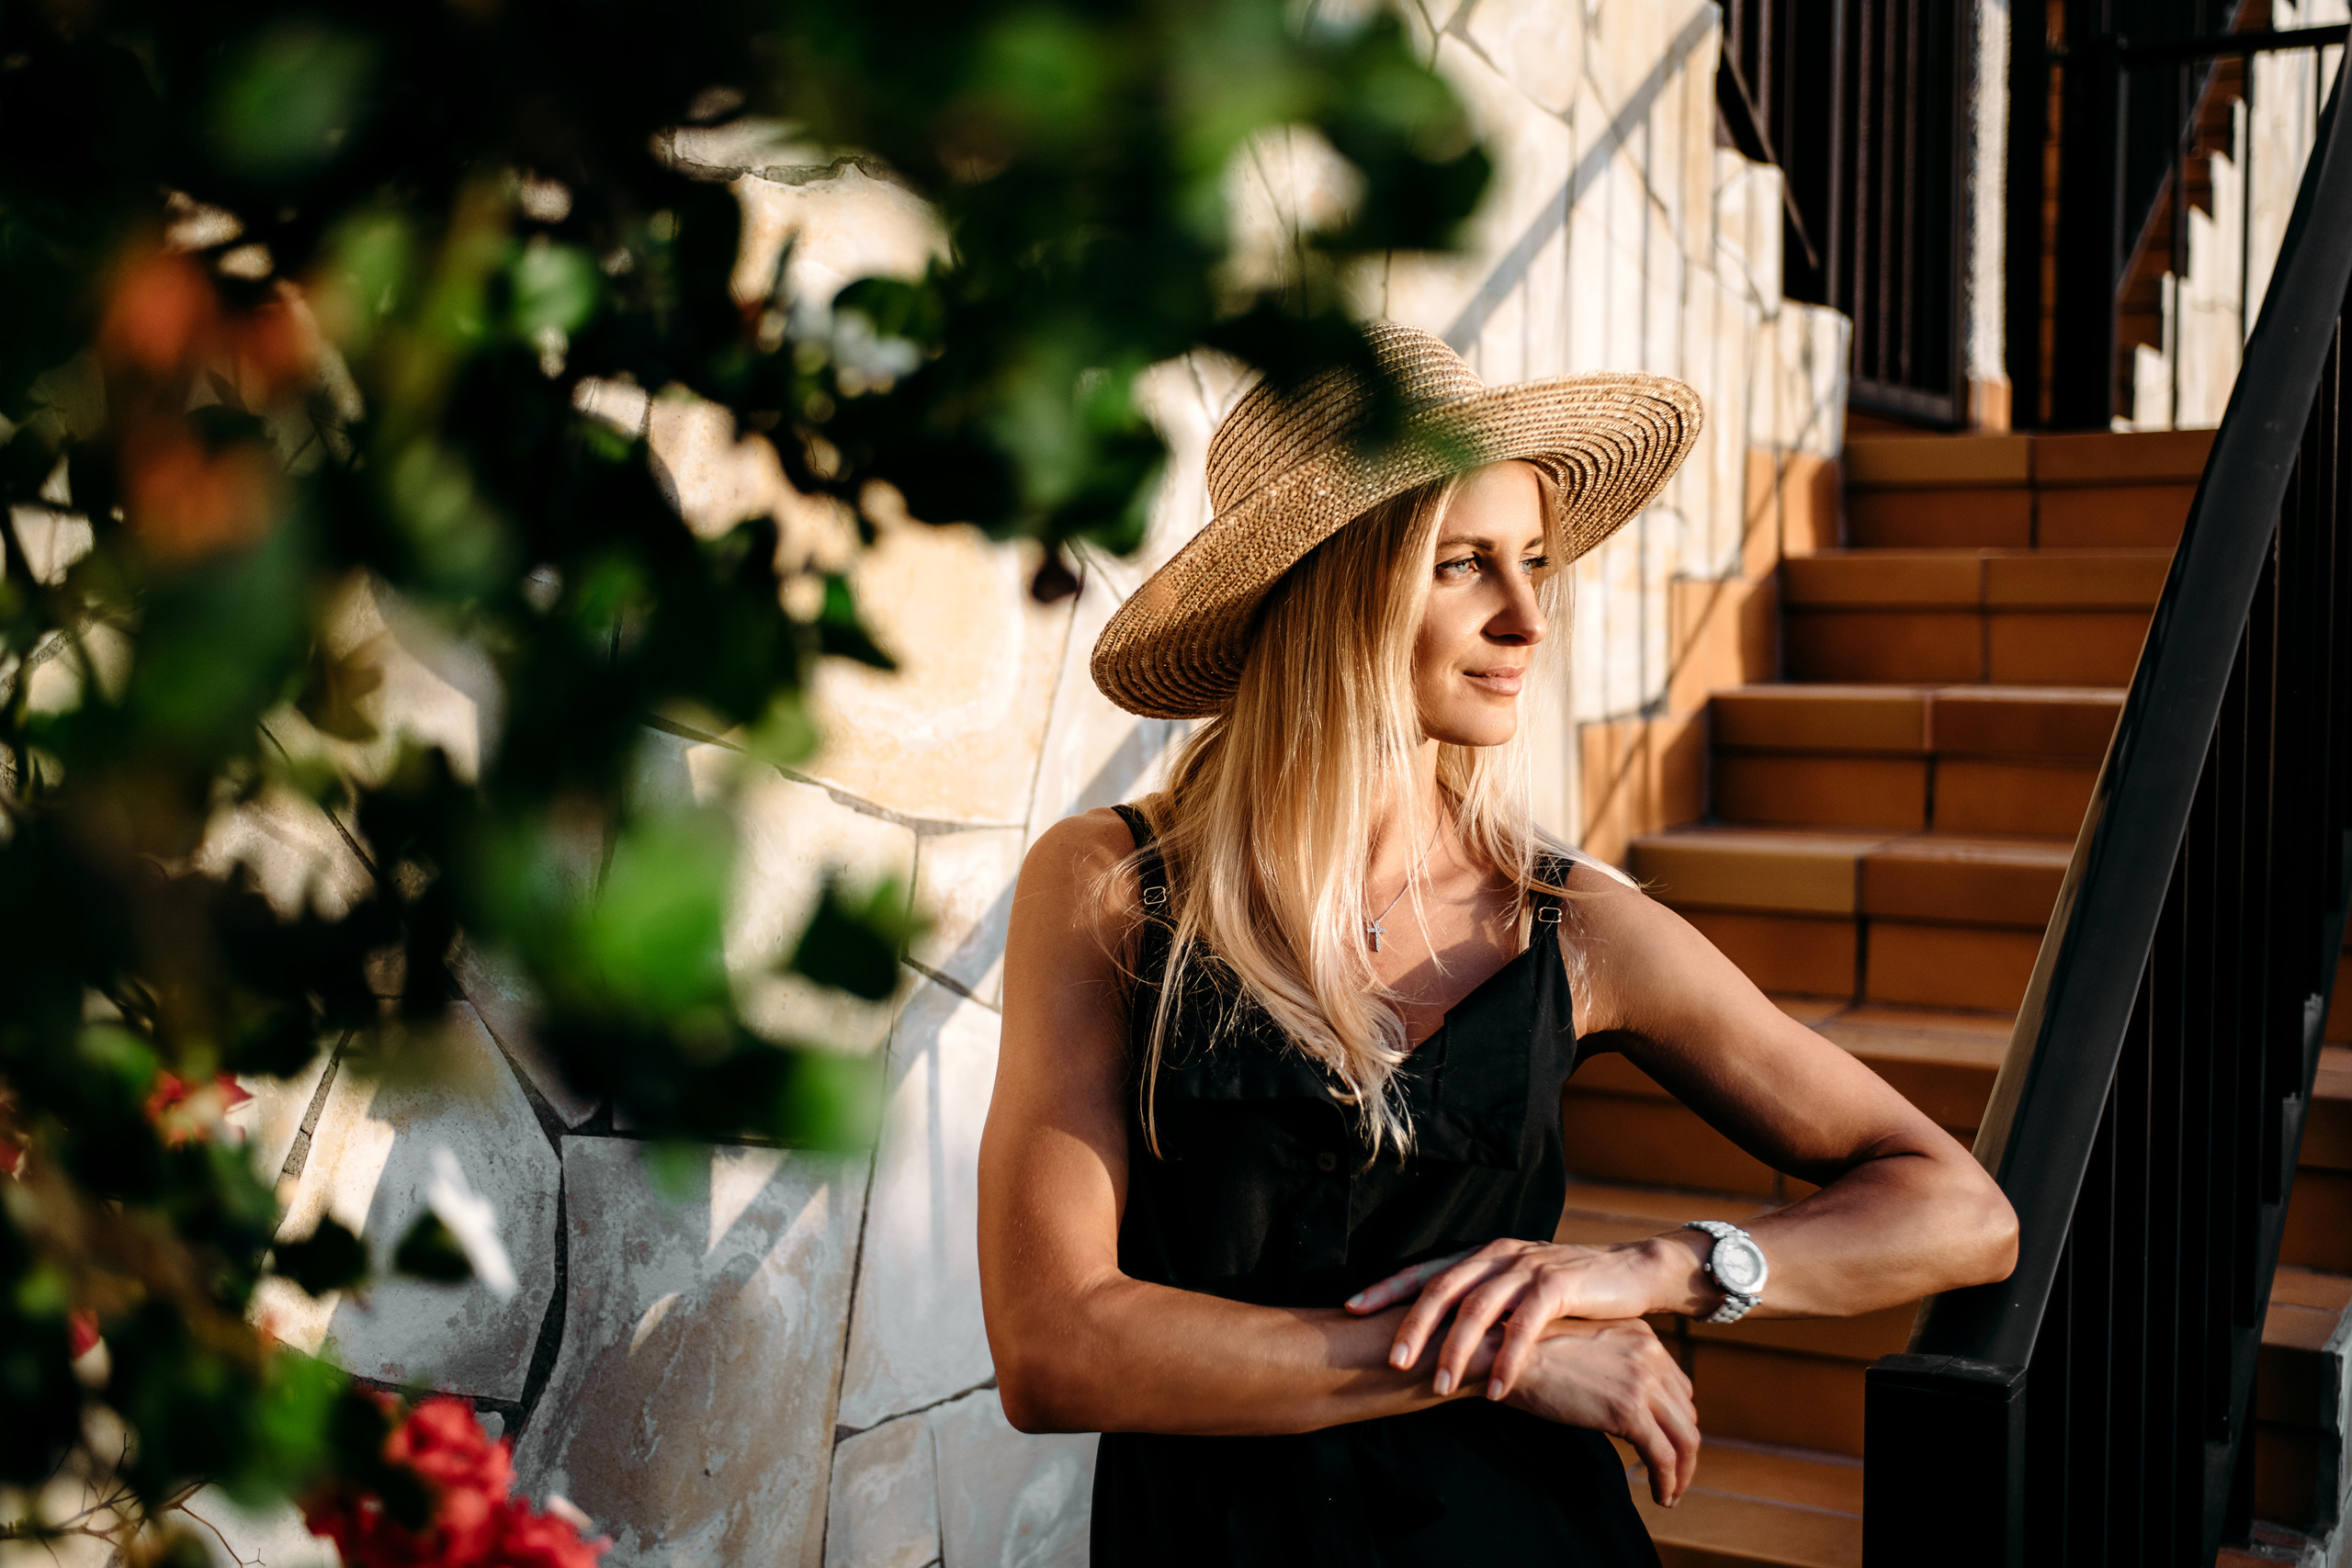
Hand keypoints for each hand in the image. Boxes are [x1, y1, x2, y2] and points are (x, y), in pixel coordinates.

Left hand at [1344, 1235, 1701, 1402]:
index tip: (1350, 1309)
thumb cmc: (1567, 1290)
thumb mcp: (1516, 1291)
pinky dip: (1508, 1359)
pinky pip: (1524, 1325)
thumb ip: (1482, 1304)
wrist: (1630, 1273)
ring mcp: (1527, 1266)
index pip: (1424, 1270)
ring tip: (1441, 1387)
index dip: (1386, 1288)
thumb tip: (1435, 1334)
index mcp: (1481, 1254)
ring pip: (1478, 1308)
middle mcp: (1497, 1254)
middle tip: (1392, 1363)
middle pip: (1442, 1288)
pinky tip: (1498, 1390)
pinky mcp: (1558, 1284)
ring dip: (1457, 1351)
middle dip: (1413, 1327)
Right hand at [1503, 1318, 1699, 1506]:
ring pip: (1685, 1437)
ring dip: (1682, 1471)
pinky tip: (1661, 1495)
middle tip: (1672, 1474)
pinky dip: (1669, 1481)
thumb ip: (1610, 1363)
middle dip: (1683, 1447)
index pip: (1677, 1384)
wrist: (1503, 1355)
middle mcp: (1650, 1352)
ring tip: (1670, 1493)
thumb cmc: (1528, 1353)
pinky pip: (1664, 1456)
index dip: (1674, 1419)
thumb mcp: (1583, 1345)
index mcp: (1641, 1334)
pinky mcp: (1629, 1410)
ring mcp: (1642, 1381)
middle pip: (1686, 1411)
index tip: (1665, 1442)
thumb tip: (1617, 1399)